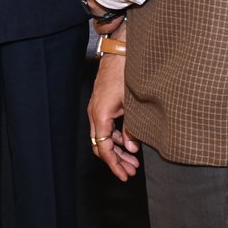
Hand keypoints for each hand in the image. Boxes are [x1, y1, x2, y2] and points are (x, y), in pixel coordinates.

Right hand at [87, 54, 139, 180]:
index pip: (103, 148)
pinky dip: (116, 137)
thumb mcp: (133, 105)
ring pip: (103, 137)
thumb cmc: (125, 74)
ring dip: (117, 150)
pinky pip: (106, 127)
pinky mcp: (102, 105)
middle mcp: (94, 113)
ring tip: (134, 160)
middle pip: (101, 145)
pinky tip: (130, 141)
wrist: (120, 52)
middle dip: (116, 160)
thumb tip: (132, 148)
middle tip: (131, 171)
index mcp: (100, 115)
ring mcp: (96, 109)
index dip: (114, 164)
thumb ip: (131, 128)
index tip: (124, 175)